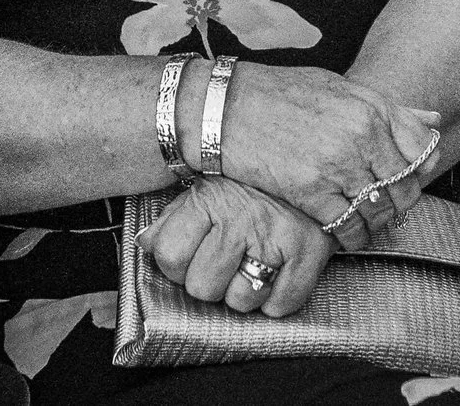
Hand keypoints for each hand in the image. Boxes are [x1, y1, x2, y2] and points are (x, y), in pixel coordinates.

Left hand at [140, 177, 336, 316]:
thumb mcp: (208, 183)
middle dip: (211, 279)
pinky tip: (279, 271)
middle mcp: (242, 218)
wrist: (315, 153)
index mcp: (210, 198)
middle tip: (226, 258)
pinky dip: (279, 297)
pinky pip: (280, 305)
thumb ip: (173, 216)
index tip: (190, 254)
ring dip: (246, 290)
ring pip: (241, 301)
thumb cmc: (254, 176)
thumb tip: (144, 243)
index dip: (176, 263)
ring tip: (254, 262)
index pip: (169, 257)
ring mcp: (277, 237)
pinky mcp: (310, 254)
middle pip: (202, 287)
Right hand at [217, 64, 439, 247]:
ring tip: (367, 224)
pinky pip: (347, 227)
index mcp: (371, 106)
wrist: (227, 108)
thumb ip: (388, 108)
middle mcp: (361, 135)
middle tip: (386, 208)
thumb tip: (433, 122)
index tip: (408, 178)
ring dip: (377, 224)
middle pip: (405, 186)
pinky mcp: (311, 192)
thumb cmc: (282, 95)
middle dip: (399, 203)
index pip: (422, 149)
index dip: (419, 169)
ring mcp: (337, 164)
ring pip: (379, 211)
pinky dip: (351, 238)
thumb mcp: (339, 89)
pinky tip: (344, 235)